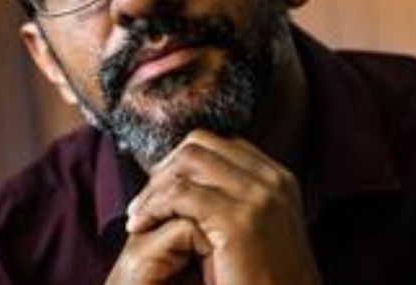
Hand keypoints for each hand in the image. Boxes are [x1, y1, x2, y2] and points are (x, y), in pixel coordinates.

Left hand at [124, 130, 319, 284]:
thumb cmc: (264, 282)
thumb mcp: (259, 232)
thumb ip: (236, 201)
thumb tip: (193, 185)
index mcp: (277, 180)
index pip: (217, 145)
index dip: (181, 163)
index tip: (159, 189)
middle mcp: (271, 181)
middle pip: (199, 144)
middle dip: (164, 169)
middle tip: (143, 202)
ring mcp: (258, 197)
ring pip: (186, 162)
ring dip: (154, 187)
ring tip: (138, 216)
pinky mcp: (237, 221)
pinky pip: (179, 194)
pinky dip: (153, 206)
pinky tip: (141, 226)